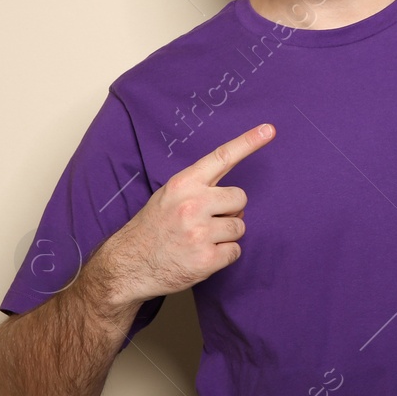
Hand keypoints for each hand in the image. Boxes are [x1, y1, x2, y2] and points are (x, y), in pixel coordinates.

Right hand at [96, 123, 275, 305]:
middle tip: (207, 221)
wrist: (127, 266)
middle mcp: (192, 205)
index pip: (222, 157)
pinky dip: (224, 255)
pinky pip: (235, 251)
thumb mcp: (169, 196)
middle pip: (240, 198)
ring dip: (226, 235)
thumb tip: (237, 200)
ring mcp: (199, 233)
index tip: (269, 130)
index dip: (248, 142)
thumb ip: (201, 189)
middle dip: (230, 210)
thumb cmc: (153, 228)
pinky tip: (202, 256)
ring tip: (200, 239)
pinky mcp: (206, 259)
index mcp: (183, 184)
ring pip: (240, 226)